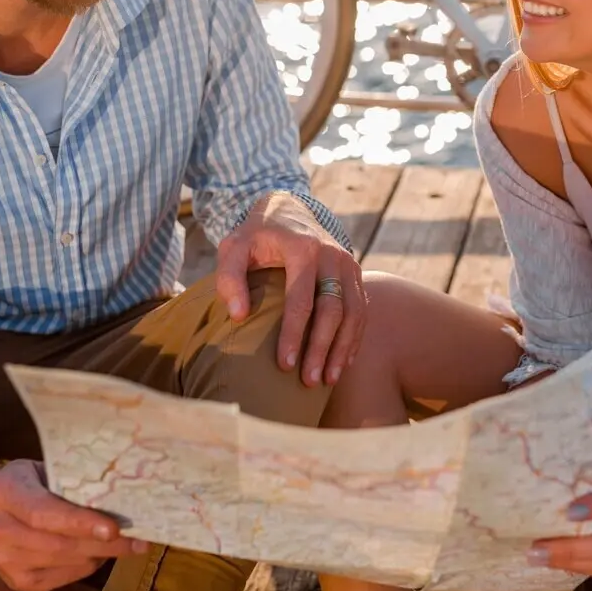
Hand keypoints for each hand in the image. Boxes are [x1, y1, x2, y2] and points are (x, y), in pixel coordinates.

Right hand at [0, 460, 147, 590]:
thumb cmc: (31, 483)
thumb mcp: (44, 469)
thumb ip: (72, 480)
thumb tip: (121, 492)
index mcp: (2, 491)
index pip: (44, 513)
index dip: (80, 522)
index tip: (113, 528)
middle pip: (58, 543)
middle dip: (103, 543)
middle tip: (138, 539)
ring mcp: (3, 560)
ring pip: (65, 562)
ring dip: (100, 554)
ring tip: (125, 543)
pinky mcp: (16, 582)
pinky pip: (64, 578)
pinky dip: (87, 565)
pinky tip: (99, 552)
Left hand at [216, 191, 365, 386]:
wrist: (290, 209)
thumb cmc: (257, 235)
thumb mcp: (234, 247)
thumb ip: (230, 278)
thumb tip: (240, 316)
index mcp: (303, 248)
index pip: (301, 299)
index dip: (294, 334)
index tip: (285, 364)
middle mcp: (333, 256)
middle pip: (333, 310)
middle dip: (322, 348)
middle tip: (309, 381)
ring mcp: (349, 265)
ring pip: (353, 313)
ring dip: (342, 349)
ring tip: (328, 380)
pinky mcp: (356, 274)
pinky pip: (361, 310)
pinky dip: (354, 338)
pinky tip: (343, 363)